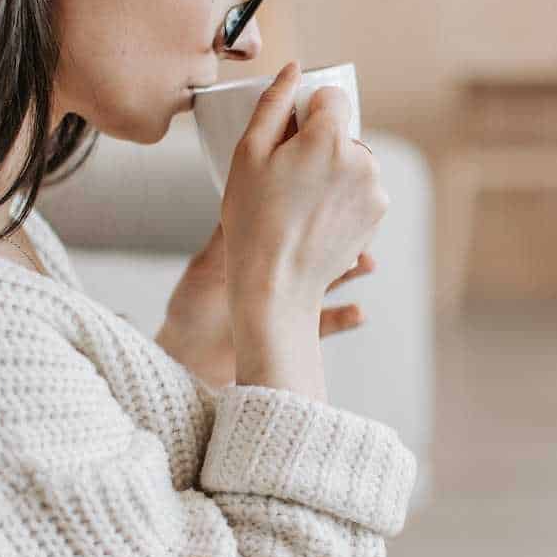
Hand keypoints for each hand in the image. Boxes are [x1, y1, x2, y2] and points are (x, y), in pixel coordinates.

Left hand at [154, 221, 374, 387]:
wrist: (188, 359)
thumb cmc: (189, 311)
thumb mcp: (204, 270)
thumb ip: (224, 242)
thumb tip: (239, 196)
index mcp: (259, 253)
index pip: (291, 226)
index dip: (311, 214)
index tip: (330, 202)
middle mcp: (279, 274)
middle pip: (317, 249)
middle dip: (341, 239)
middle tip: (360, 230)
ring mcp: (290, 303)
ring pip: (329, 281)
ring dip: (351, 272)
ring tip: (368, 263)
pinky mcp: (295, 333)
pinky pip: (328, 324)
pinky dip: (346, 317)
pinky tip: (359, 311)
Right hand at [221, 62, 386, 322]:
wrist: (277, 284)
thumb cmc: (254, 221)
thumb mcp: (248, 155)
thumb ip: (273, 104)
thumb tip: (293, 69)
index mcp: (329, 138)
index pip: (331, 97)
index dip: (307, 114)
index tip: (288, 141)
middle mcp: (362, 160)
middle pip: (342, 132)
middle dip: (320, 146)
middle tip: (287, 180)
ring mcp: (374, 189)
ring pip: (351, 162)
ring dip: (332, 172)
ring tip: (300, 204)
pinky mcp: (377, 214)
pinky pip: (359, 188)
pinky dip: (341, 196)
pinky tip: (315, 219)